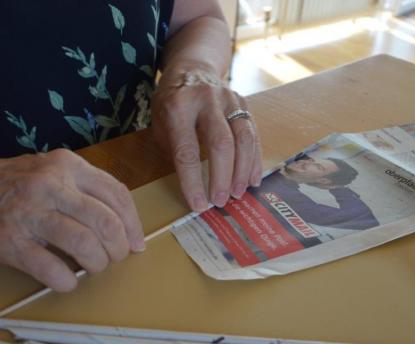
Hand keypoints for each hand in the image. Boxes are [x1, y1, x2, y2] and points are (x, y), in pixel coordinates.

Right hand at [0, 149, 144, 291]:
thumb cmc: (0, 184)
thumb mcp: (44, 170)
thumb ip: (78, 189)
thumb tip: (119, 224)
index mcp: (64, 165)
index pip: (116, 194)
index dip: (133, 224)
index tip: (136, 243)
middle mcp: (50, 184)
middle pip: (106, 222)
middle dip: (118, 249)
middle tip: (113, 259)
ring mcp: (28, 212)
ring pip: (85, 245)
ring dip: (96, 265)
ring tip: (90, 268)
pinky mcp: (10, 241)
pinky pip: (53, 269)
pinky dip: (67, 282)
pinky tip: (64, 281)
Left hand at [152, 64, 262, 211]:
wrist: (192, 68)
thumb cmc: (172, 103)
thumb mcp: (161, 125)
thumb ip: (176, 151)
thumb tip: (195, 188)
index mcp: (178, 107)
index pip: (187, 151)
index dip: (193, 181)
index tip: (199, 205)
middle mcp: (205, 100)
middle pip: (221, 143)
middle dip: (222, 177)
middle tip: (221, 202)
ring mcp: (229, 99)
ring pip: (243, 138)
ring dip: (242, 170)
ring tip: (238, 194)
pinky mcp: (244, 102)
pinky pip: (253, 133)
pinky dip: (254, 159)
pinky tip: (252, 179)